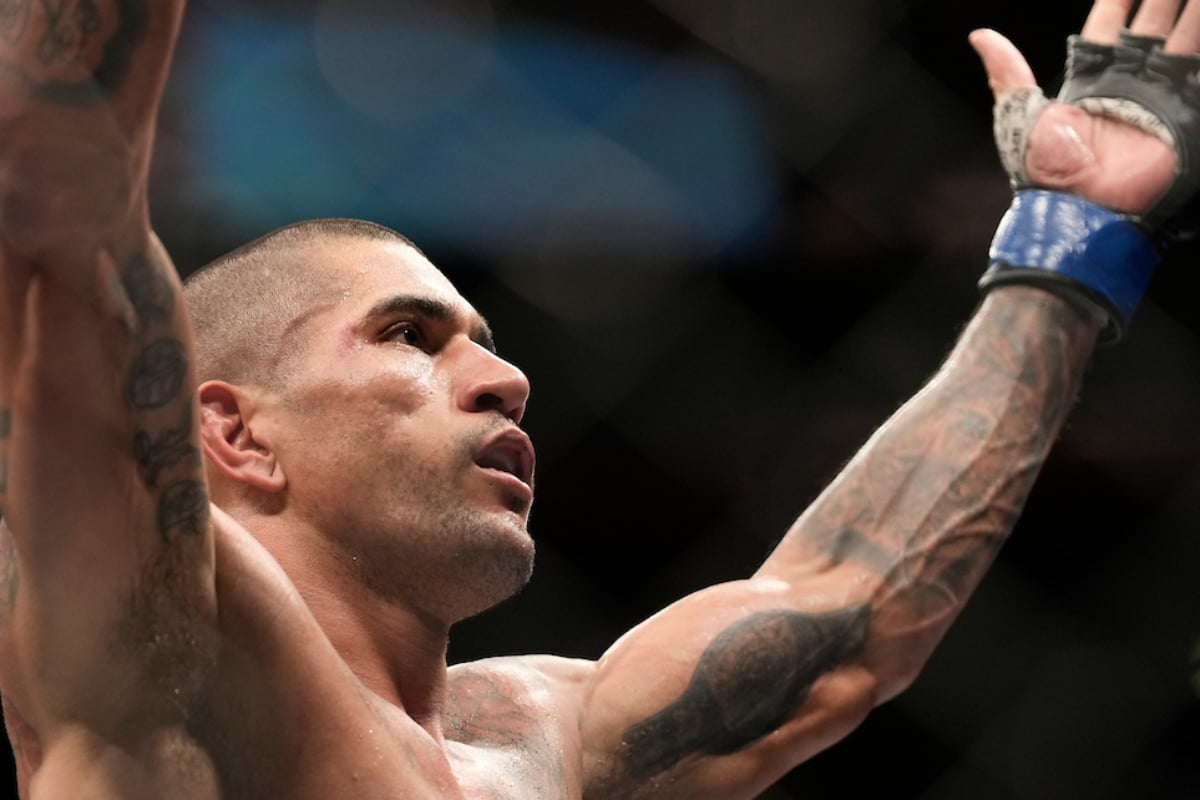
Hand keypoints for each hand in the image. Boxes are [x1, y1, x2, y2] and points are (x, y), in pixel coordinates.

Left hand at [969, 0, 1195, 215]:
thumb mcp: (1019, 115)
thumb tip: (979, 35)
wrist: (1080, 211)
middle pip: (1152, 26)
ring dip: (1192, 15)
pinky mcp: (1183, 117)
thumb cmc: (1045, 172)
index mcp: (1090, 81)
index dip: (1119, 0)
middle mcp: (1126, 86)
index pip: (1108, 27)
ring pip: (1183, 41)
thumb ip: (1008, 73)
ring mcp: (1157, 99)